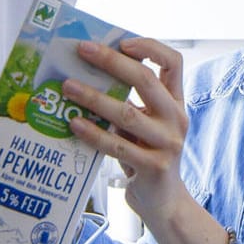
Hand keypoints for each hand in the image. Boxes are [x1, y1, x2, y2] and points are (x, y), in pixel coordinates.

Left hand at [61, 37, 188, 223]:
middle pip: (146, 79)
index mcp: (176, 102)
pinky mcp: (153, 167)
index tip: (122, 42)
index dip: (149, 47)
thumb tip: (88, 74)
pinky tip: (74, 124)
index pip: (174, 62)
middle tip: (82, 50)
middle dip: (111, 61)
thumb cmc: (147, 156)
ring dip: (94, 97)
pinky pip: (117, 146)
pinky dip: (93, 133)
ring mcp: (168, 143)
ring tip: (68, 86)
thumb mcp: (144, 125)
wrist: (164, 202)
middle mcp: (176, 119)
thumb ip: (129, 103)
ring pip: (126, 113)